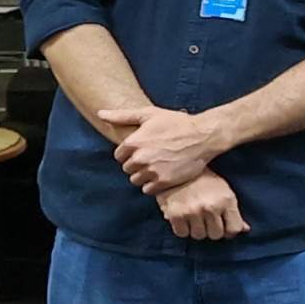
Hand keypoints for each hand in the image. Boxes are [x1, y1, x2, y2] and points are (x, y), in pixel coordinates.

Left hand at [99, 105, 228, 194]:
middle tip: (152, 159)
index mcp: (133, 142)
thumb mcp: (149, 114)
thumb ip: (122, 116)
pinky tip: (163, 175)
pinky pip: (148, 190)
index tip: (143, 150)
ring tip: (158, 167)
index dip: (130, 154)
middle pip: (127, 169)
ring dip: (144, 176)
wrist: (204, 136)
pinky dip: (153, 185)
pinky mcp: (163, 182)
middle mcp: (140, 158)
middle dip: (137, 165)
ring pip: (136, 180)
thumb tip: (100, 113)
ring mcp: (151, 171)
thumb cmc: (177, 123)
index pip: (119, 156)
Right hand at [157, 170, 247, 241]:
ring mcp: (192, 211)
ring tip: (195, 218)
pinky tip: (184, 219)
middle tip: (208, 220)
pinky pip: (182, 233)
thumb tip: (245, 230)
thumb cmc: (205, 180)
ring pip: (199, 235)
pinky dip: (182, 229)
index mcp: (226, 200)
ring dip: (197, 230)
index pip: (234, 229)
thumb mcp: (224, 191)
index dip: (230, 230)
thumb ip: (234, 212)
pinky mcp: (175, 214)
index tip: (224, 226)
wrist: (177, 166)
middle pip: (216, 235)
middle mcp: (210, 207)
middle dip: (213, 229)